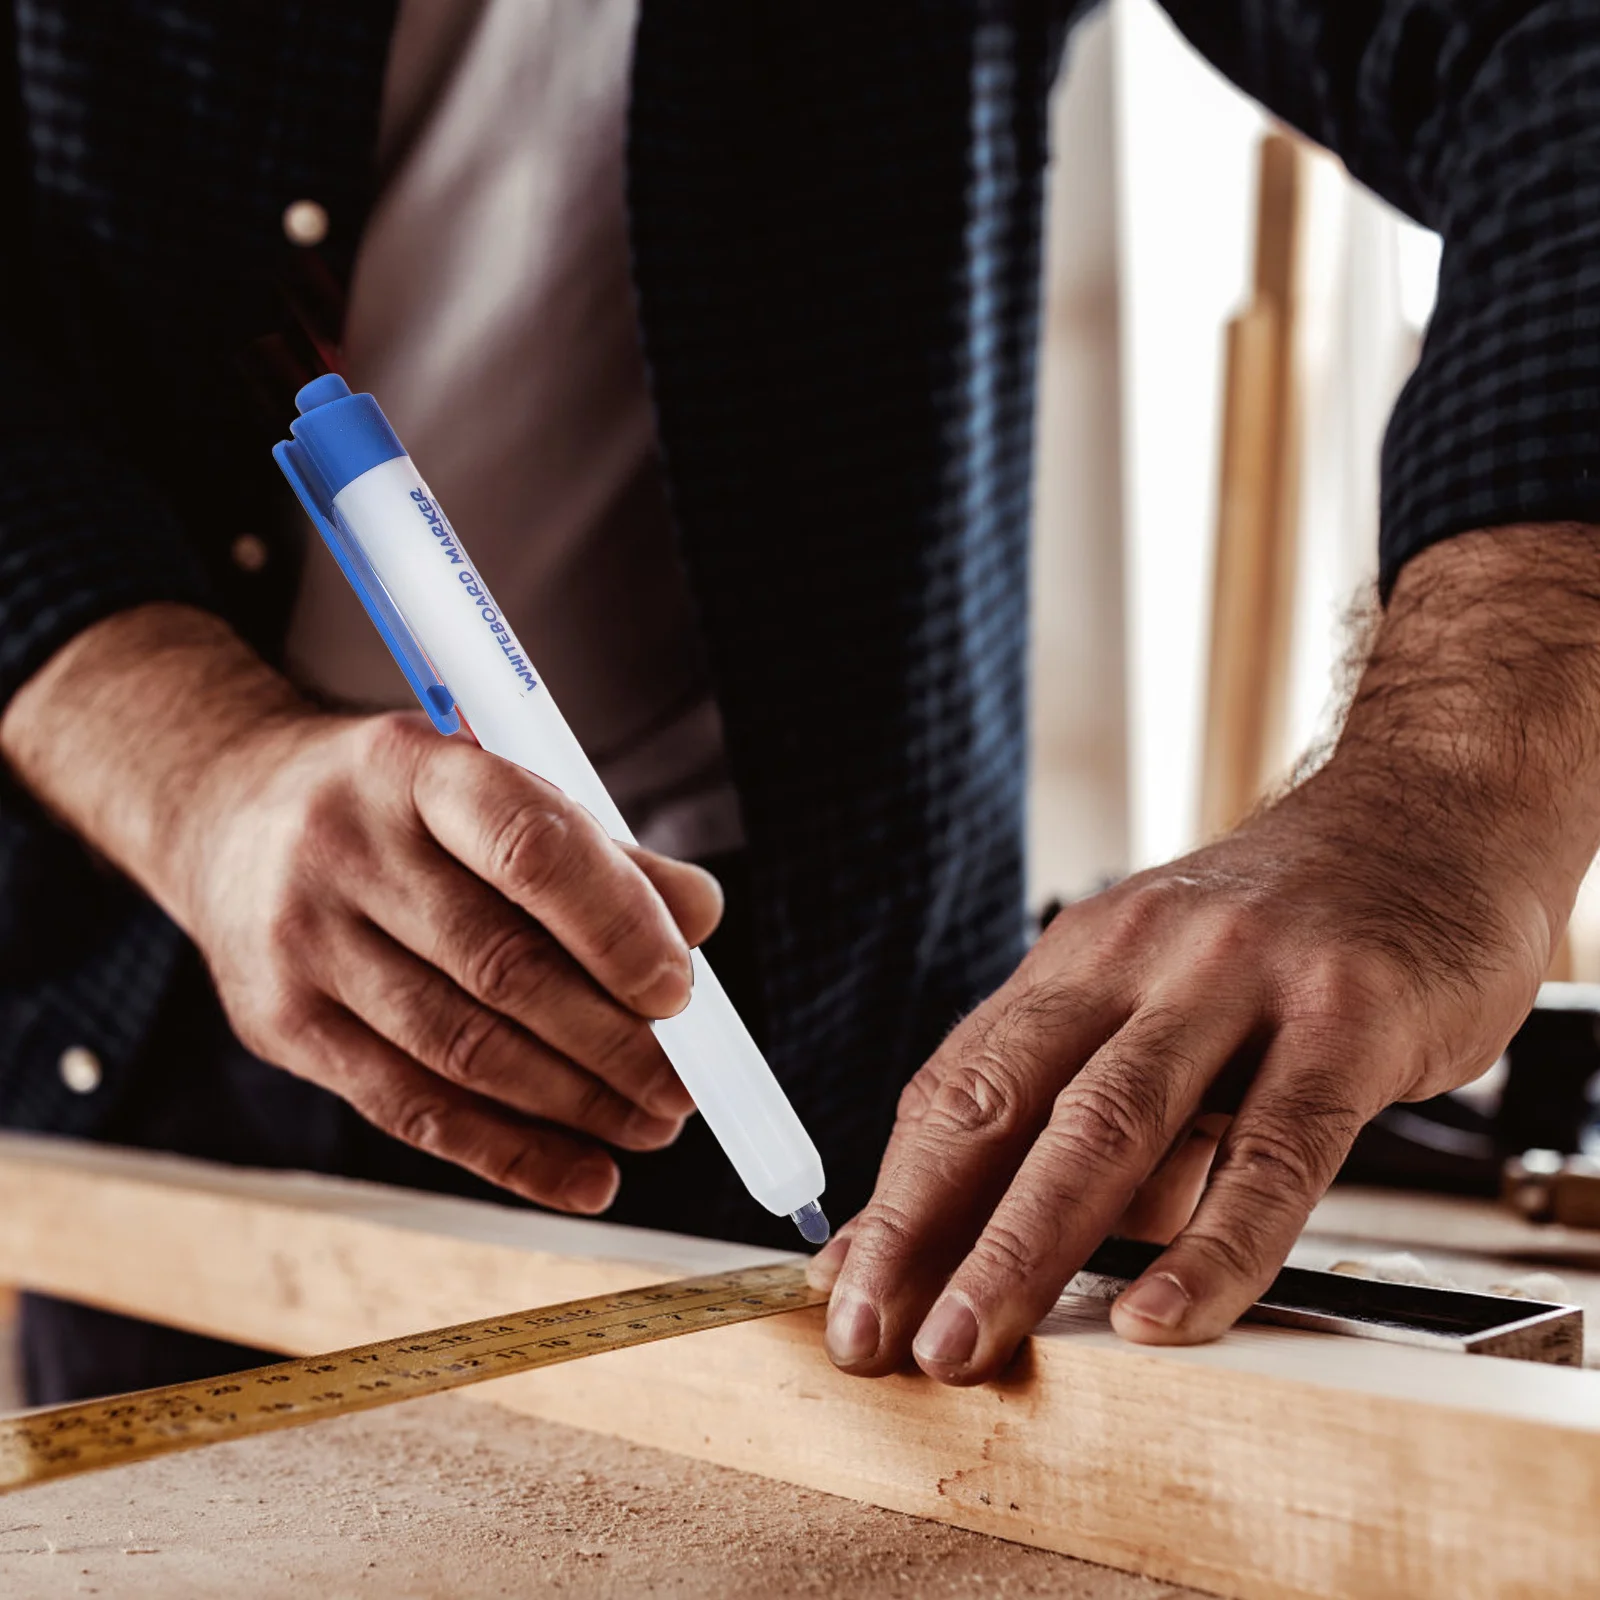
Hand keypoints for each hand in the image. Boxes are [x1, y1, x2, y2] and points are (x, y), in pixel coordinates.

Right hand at [1, 605, 718, 1211]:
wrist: (228, 815)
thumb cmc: (401, 810)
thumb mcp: (492, 788)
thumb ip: (600, 855)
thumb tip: (698, 921)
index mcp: (416, 768)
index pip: (529, 847)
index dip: (616, 926)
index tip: (679, 991)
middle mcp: (346, 847)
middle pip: (500, 965)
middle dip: (612, 1041)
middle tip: (683, 1088)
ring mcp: (301, 939)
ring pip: (460, 1049)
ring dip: (573, 1105)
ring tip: (650, 1127)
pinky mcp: (278, 1022)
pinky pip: (407, 1107)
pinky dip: (507, 1152)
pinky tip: (581, 1174)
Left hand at [812, 524, 1599, 1382]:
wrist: (1430, 816)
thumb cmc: (1287, 930)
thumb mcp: (1161, 989)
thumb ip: (1094, 1099)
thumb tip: (1007, 1235)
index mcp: (1078, 960)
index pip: (957, 1087)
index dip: (892, 1197)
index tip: (846, 1290)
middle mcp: (1136, 958)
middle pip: (999, 1102)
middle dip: (917, 1228)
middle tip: (865, 1333)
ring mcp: (1238, 981)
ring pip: (1108, 1126)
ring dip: (1019, 1247)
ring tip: (964, 1343)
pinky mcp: (1347, 1018)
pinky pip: (1269, 1152)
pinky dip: (1208, 1246)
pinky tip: (1157, 1316)